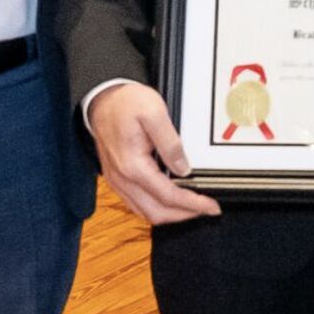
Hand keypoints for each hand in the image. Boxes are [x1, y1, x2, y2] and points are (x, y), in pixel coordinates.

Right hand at [87, 83, 221, 224]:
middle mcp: (122, 179)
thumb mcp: (154, 112)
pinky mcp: (117, 179)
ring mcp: (118, 181)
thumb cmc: (125, 103)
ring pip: (146, 212)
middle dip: (185, 215)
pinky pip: (137, 204)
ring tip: (192, 206)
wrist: (102, 99)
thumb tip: (183, 169)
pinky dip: (157, 207)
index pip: (168, 196)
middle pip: (156, 213)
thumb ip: (170, 143)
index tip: (211, 207)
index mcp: (133, 165)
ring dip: (171, 214)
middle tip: (206, 208)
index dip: (193, 204)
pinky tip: (171, 199)